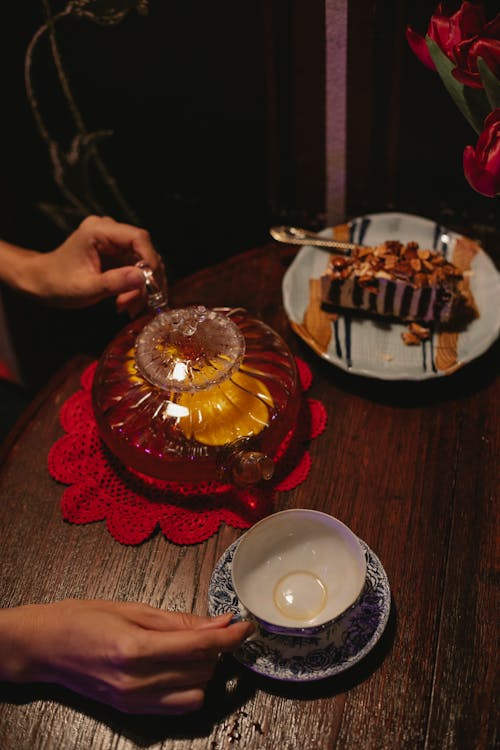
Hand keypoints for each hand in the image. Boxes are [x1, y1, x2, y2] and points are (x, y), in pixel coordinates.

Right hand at [0, 600, 253, 714]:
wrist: (44, 647)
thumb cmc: (83, 617)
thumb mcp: (132, 608)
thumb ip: (178, 620)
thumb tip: (218, 622)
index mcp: (136, 649)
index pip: (200, 647)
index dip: (230, 637)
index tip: (246, 626)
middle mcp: (137, 682)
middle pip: (202, 670)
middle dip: (216, 648)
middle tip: (213, 627)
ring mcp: (134, 701)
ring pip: (196, 693)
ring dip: (205, 670)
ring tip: (193, 648)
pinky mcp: (132, 711)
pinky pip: (178, 706)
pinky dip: (190, 686)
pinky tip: (181, 667)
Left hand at [25, 215, 164, 314]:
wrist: (43, 282)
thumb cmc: (57, 282)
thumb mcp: (86, 287)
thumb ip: (114, 282)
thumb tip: (143, 278)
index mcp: (98, 231)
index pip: (138, 237)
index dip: (150, 260)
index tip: (153, 285)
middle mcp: (109, 232)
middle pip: (144, 252)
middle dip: (145, 280)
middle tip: (138, 304)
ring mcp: (114, 243)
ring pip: (143, 264)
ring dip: (141, 288)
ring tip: (130, 307)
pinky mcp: (117, 255)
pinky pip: (136, 270)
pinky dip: (136, 288)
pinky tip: (128, 303)